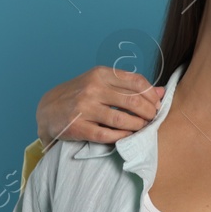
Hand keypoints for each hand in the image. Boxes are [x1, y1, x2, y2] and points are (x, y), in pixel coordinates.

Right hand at [37, 66, 165, 145]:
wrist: (48, 110)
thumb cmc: (80, 95)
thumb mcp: (102, 83)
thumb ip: (130, 86)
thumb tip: (162, 92)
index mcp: (101, 74)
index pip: (136, 82)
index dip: (151, 95)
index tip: (156, 104)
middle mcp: (93, 88)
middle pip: (133, 101)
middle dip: (149, 112)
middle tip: (152, 118)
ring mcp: (85, 108)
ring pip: (123, 120)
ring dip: (138, 126)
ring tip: (142, 128)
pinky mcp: (79, 127)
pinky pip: (108, 135)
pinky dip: (122, 137)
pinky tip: (128, 136)